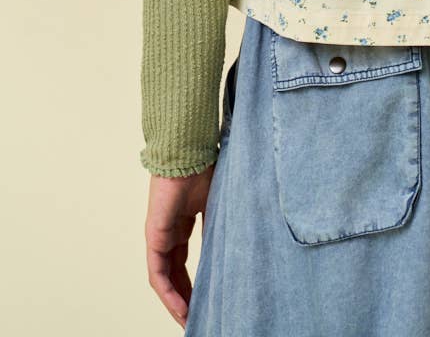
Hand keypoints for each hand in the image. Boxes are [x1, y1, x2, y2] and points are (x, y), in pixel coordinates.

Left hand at [144, 163, 215, 328]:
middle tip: (197, 318)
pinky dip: (169, 294)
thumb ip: (218, 227)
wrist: (188, 151)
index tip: (205, 300)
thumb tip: (233, 250)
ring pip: (164, 279)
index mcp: (181, 224)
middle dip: (185, 298)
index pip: (184, 262)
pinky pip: (158, 274)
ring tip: (189, 321)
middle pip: (174, 274)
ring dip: (176, 302)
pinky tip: (181, 309)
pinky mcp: (154, 237)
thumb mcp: (216, 205)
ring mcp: (159, 236)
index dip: (193, 283)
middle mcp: (168, 233)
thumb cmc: (204, 169)